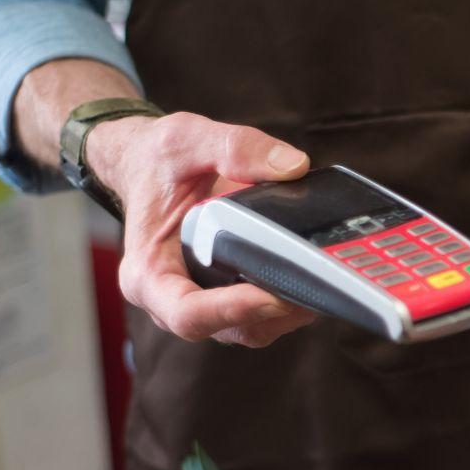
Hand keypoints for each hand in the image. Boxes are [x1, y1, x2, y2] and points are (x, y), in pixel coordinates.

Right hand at [88, 112, 318, 346]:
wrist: (151, 168)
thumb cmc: (158, 162)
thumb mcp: (188, 140)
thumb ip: (236, 148)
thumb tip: (294, 166)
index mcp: (148, 273)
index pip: (186, 313)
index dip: (231, 311)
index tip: (272, 296)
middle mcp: (170, 300)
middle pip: (227, 328)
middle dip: (273, 313)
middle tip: (316, 288)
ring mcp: (202, 304)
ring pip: (250, 329)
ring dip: (287, 313)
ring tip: (321, 282)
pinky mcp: (227, 298)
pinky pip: (261, 317)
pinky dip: (288, 303)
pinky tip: (312, 276)